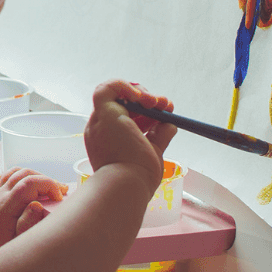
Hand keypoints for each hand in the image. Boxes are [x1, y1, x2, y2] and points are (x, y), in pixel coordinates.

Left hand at [0, 167, 67, 256]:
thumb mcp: (20, 242)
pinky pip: (7, 176)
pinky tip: (29, 185)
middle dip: (45, 179)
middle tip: (59, 192)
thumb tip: (36, 205)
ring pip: (16, 171)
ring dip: (35, 175)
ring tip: (48, 187)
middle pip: (24, 174)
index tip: (59, 198)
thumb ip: (28, 224)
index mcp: (4, 208)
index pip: (28, 184)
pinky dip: (21, 176)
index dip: (48, 185)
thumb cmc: (4, 251)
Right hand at [84, 80, 176, 196]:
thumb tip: (171, 124)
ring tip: (155, 101)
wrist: (127, 186)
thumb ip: (160, 137)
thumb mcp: (153, 153)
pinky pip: (106, 88)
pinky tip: (140, 96)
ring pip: (115, 93)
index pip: (127, 115)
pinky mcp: (102, 113)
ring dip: (139, 92)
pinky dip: (124, 86)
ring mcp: (100, 121)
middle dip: (146, 99)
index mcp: (109, 139)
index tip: (166, 110)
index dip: (147, 111)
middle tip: (165, 104)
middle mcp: (101, 128)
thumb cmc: (138, 178)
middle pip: (122, 103)